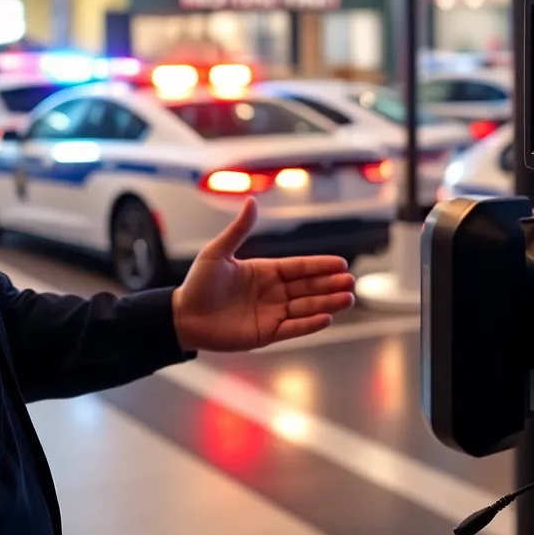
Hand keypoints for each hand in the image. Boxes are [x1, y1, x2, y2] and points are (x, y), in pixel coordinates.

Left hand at [171, 197, 355, 351]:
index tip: (340, 263)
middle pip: (308, 287)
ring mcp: (271, 313)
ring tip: (347, 299)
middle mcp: (272, 292)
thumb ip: (239, 230)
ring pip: (305, 307)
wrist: (182, 317)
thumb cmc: (198, 283)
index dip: (320, 266)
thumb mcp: (218, 252)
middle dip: (330, 285)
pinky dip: (309, 324)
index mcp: (265, 271)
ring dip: (327, 303)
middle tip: (351, 282)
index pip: (299, 267)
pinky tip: (326, 318)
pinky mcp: (266, 333)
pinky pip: (292, 327)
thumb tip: (252, 201)